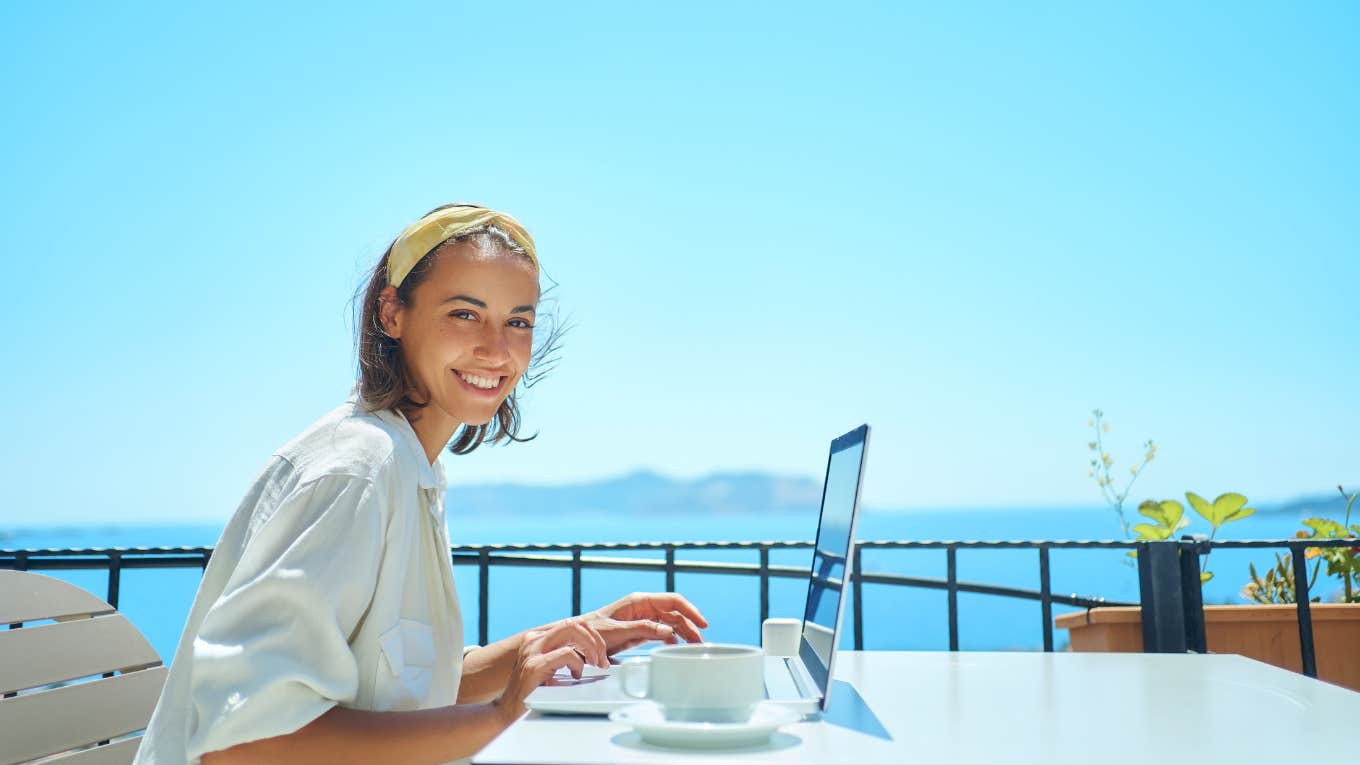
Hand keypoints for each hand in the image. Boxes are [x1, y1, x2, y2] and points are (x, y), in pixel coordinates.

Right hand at [493, 617, 608, 722]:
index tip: (601, 655)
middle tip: (602, 660)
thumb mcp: (550, 667)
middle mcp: (534, 639)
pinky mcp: (534, 665)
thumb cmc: (532, 693)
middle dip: (596, 640)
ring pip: (572, 630)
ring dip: (591, 647)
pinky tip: (576, 675)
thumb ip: (564, 655)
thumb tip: (593, 651)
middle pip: (575, 623)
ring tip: (595, 664)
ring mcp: (533, 650)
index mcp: (538, 638)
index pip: (572, 623)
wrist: (507, 712)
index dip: (593, 636)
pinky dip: (579, 664)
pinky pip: (567, 653)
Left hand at [583, 592, 708, 654]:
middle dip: (689, 626)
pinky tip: (676, 646)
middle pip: (674, 613)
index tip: (702, 624)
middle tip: (700, 643)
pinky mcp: (639, 630)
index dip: (690, 611)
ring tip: (693, 647)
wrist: (576, 640)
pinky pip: (661, 632)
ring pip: (670, 623)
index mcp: (639, 601)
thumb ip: (644, 629)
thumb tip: (669, 631)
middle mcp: (643, 608)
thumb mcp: (618, 631)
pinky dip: (671, 638)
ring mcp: (642, 618)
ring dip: (683, 633)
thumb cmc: (592, 633)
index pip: (673, 601)